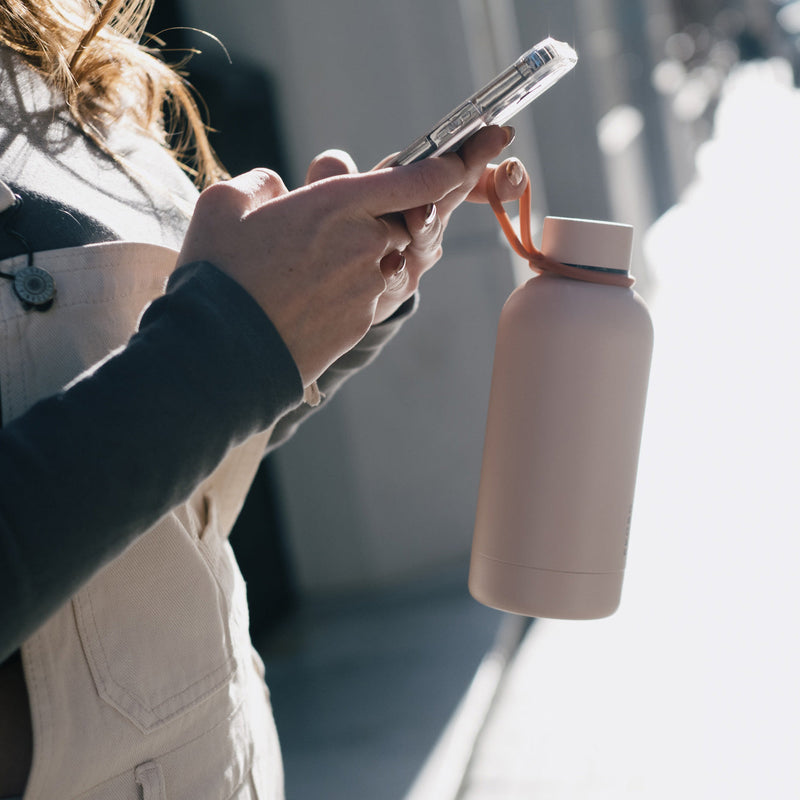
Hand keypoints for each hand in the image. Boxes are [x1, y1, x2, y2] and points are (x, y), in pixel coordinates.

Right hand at [177, 148, 507, 385]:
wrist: (223, 354)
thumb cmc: (219, 276)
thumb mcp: (224, 206)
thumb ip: (261, 184)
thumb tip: (278, 189)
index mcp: (337, 205)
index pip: (417, 178)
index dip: (457, 160)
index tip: (486, 143)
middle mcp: (366, 244)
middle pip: (419, 215)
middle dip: (430, 197)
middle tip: (450, 176)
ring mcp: (371, 287)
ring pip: (409, 254)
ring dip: (408, 237)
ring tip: (399, 228)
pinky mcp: (365, 320)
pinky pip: (392, 286)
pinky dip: (391, 270)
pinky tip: (380, 264)